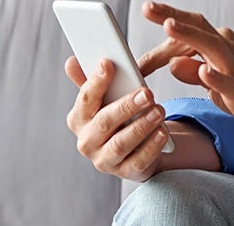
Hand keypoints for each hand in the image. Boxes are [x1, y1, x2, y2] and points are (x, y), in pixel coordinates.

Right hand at [64, 57, 170, 181]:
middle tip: (147, 93)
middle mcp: (87, 141)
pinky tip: (162, 132)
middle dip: (126, 106)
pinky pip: (138, 161)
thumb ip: (91, 81)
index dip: (96, 82)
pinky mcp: (125, 172)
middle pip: (105, 122)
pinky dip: (151, 147)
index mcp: (79, 119)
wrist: (133, 149)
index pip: (85, 99)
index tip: (108, 64)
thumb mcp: (105, 99)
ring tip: (158, 111)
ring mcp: (104, 160)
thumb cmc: (117, 117)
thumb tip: (71, 62)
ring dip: (141, 126)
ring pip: (120, 144)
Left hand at [139, 2, 233, 139]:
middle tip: (148, 7)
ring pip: (211, 47)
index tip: (148, 8)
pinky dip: (215, 76)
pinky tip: (203, 71)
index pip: (192, 27)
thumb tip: (172, 63)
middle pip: (198, 28)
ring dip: (190, 35)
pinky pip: (226, 82)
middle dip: (173, 16)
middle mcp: (228, 50)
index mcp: (220, 45)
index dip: (169, 18)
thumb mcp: (214, 82)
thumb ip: (193, 71)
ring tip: (168, 25)